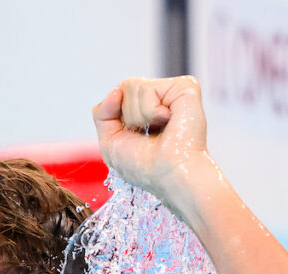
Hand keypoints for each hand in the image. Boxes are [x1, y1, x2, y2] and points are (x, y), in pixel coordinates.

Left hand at [93, 76, 209, 201]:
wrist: (168, 174)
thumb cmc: (144, 166)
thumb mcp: (110, 142)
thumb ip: (102, 114)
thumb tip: (117, 90)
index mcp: (145, 112)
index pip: (118, 96)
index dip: (115, 115)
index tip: (133, 136)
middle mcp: (160, 99)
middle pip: (123, 88)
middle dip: (127, 117)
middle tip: (148, 136)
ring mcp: (172, 92)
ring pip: (131, 86)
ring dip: (138, 116)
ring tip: (159, 130)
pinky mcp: (184, 86)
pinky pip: (146, 88)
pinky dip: (149, 110)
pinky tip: (168, 121)